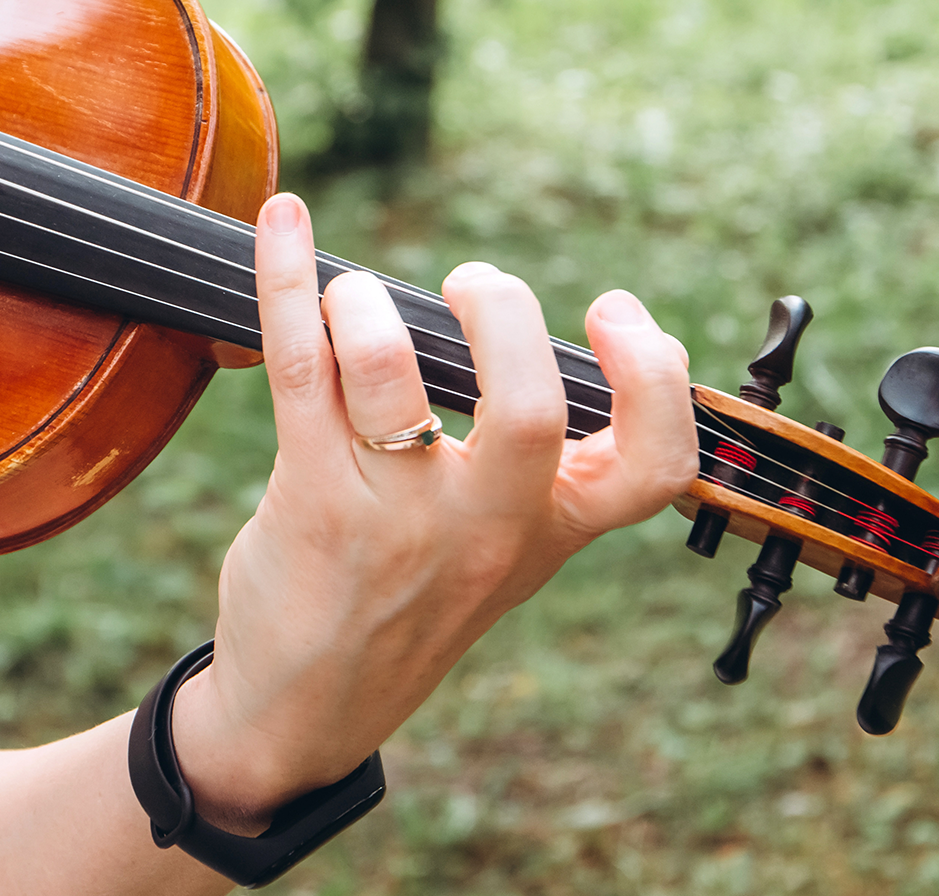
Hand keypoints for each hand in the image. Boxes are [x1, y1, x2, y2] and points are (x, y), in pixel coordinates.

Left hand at [170, 192, 695, 832]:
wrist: (306, 711)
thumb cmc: (405, 603)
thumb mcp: (498, 550)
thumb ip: (529, 466)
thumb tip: (508, 321)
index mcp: (550, 532)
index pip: (655, 465)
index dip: (656, 376)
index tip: (611, 313)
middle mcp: (484, 529)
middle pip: (529, 408)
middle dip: (501, 313)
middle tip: (468, 284)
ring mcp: (395, 520)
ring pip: (390, 374)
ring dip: (364, 303)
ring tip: (351, 294)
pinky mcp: (310, 504)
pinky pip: (300, 369)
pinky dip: (286, 280)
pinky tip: (282, 227)